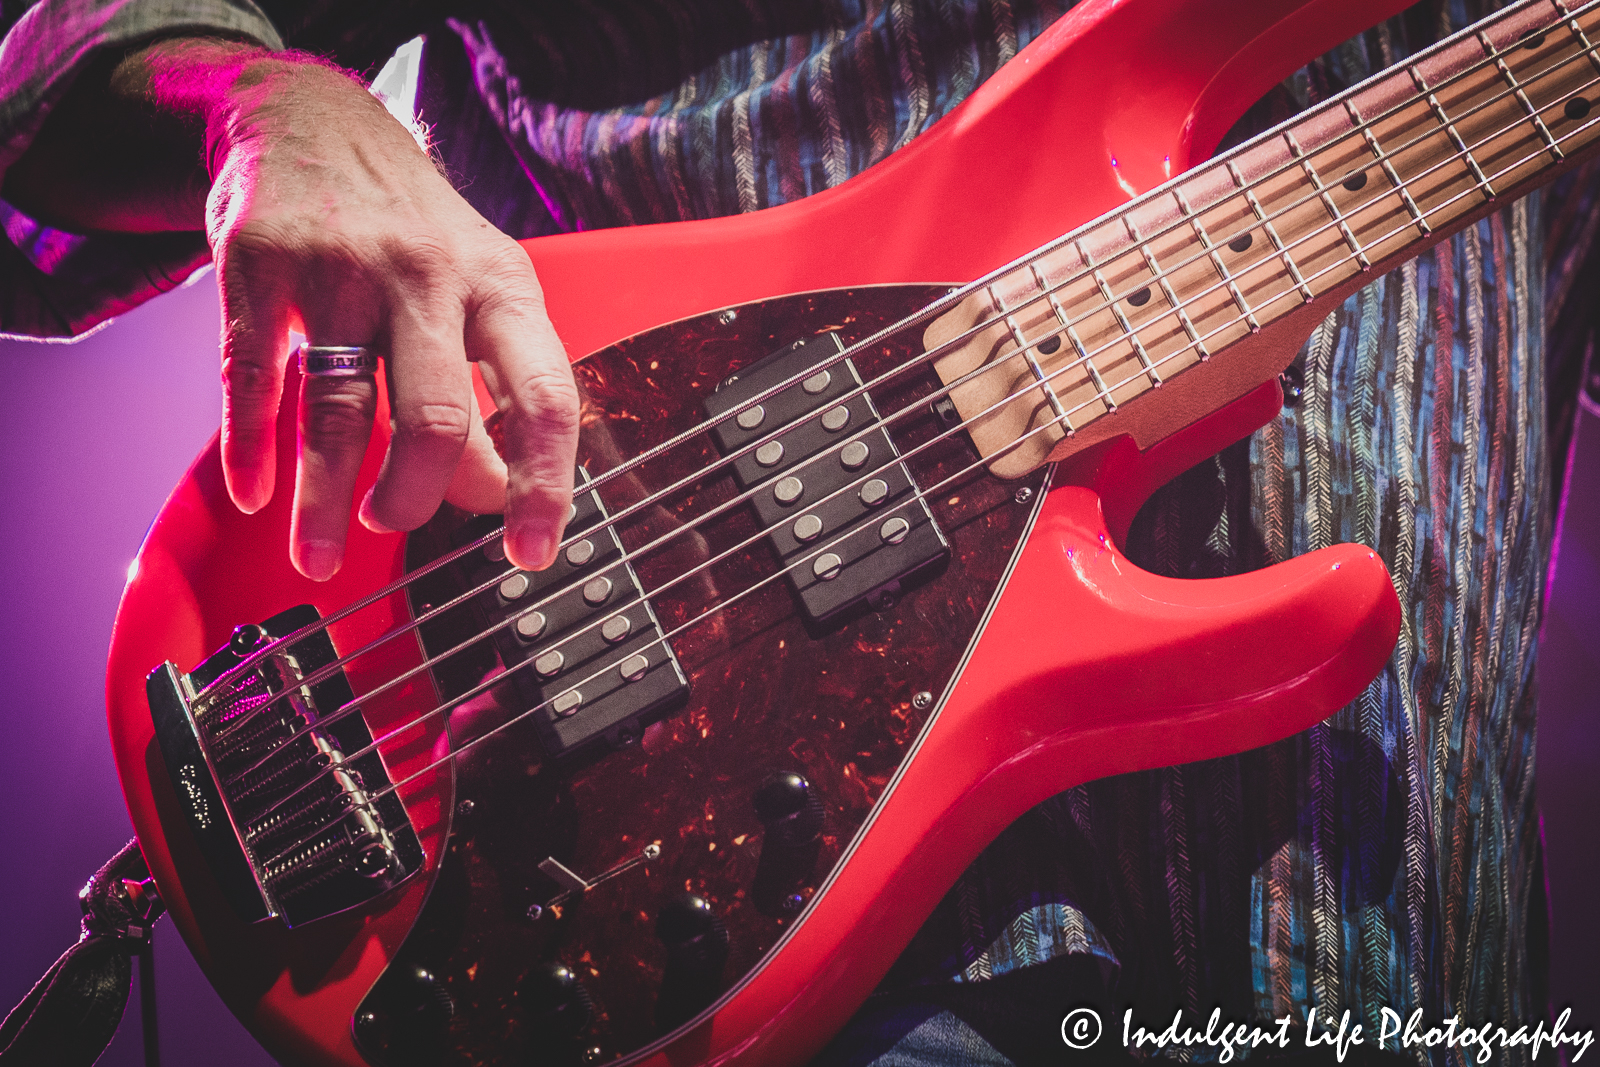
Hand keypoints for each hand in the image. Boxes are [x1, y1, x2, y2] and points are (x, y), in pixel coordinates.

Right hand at [158, 41, 578, 577]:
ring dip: (327, 502)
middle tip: (396, 523)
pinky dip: (252, 447)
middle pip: (437, 418)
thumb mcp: (481, 287)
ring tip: (318, 556)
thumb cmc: (415, 230)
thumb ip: (493, 387)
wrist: (311, 118)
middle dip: (415, 499)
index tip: (533, 552)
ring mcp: (341, 268)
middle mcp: (429, 276)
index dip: (544, 485)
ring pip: (340, 413)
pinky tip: (255, 494)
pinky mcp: (259, 265)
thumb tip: (496, 497)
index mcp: (503, 287)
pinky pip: (255, 377)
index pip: (545, 398)